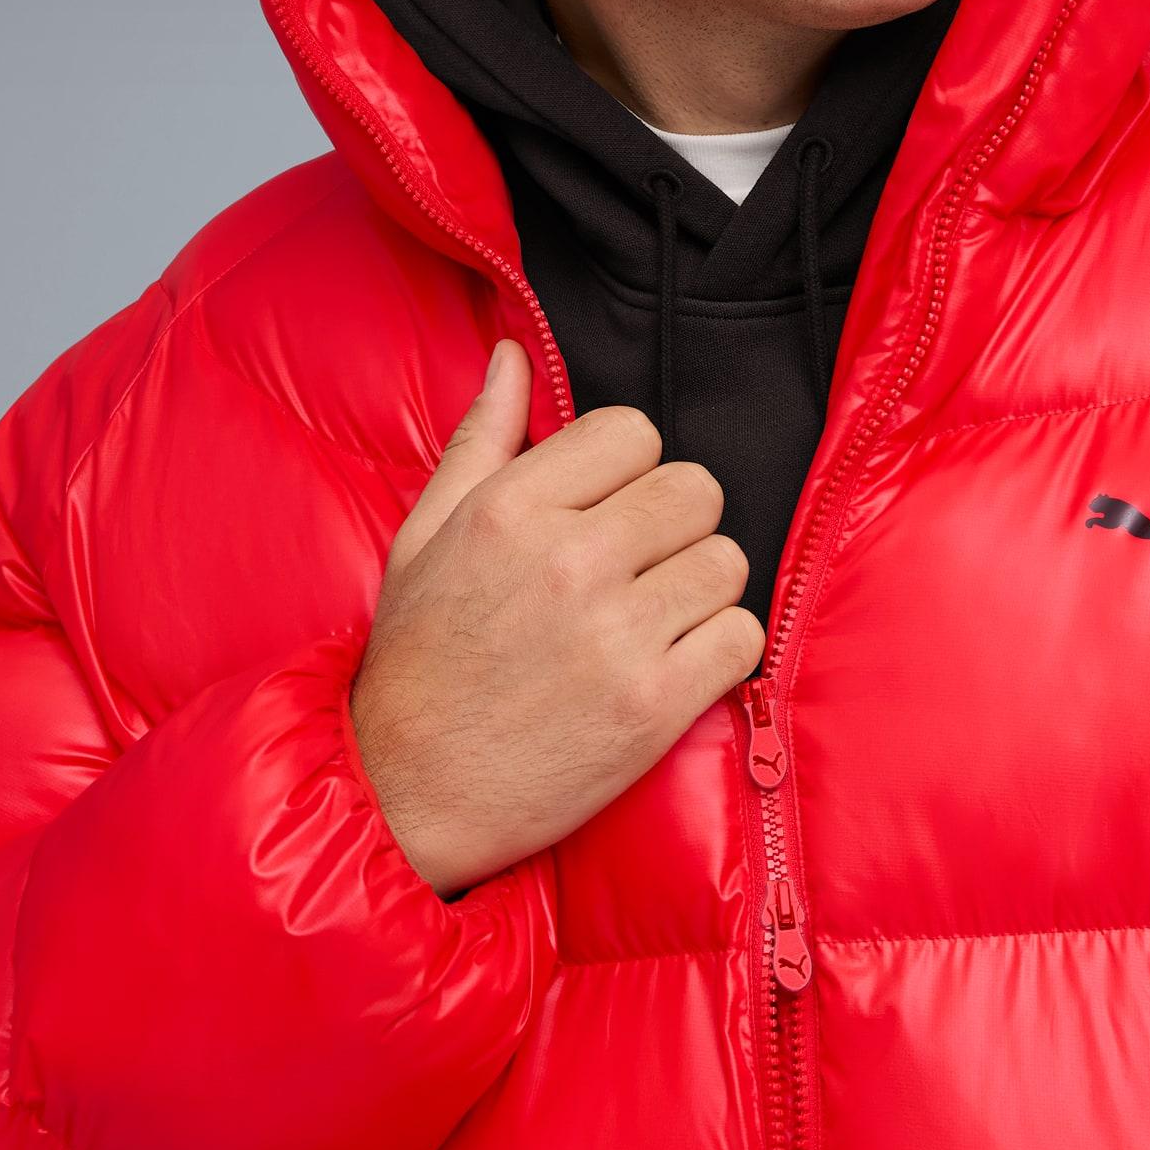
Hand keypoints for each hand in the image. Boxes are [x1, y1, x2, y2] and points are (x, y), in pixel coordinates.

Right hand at [348, 339, 764, 897]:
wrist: (407, 795)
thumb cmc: (419, 659)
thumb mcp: (426, 535)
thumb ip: (483, 438)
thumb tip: (515, 354)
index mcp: (511, 509)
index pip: (634, 430)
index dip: (630, 468)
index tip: (607, 510)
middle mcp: (568, 561)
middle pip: (695, 488)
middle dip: (675, 524)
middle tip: (637, 567)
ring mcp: (616, 635)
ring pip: (727, 560)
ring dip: (701, 589)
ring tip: (651, 619)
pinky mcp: (655, 705)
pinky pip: (743, 636)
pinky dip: (721, 650)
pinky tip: (673, 664)